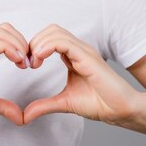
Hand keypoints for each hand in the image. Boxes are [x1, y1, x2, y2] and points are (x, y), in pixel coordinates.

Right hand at [0, 23, 29, 125]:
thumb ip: (2, 106)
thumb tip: (20, 118)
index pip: (3, 35)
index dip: (19, 46)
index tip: (27, 65)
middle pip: (6, 28)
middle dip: (22, 42)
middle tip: (28, 63)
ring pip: (3, 31)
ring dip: (19, 45)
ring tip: (24, 64)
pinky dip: (12, 50)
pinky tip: (17, 63)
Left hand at [23, 24, 141, 125]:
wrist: (120, 110)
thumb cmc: (100, 104)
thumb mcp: (64, 103)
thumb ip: (44, 106)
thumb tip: (26, 115)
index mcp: (74, 56)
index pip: (50, 38)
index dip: (35, 47)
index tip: (27, 66)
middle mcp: (79, 49)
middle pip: (51, 30)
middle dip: (34, 43)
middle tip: (28, 63)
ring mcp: (84, 51)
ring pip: (55, 32)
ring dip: (38, 44)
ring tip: (33, 63)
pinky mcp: (88, 57)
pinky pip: (63, 42)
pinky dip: (47, 47)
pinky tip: (39, 59)